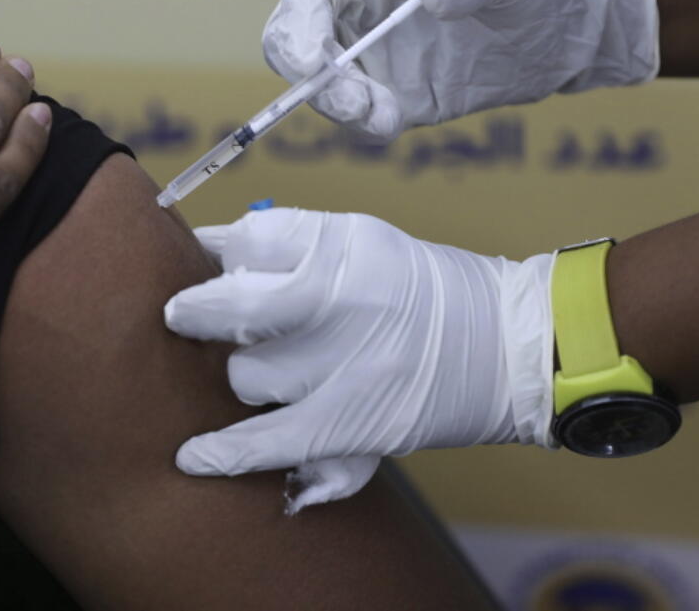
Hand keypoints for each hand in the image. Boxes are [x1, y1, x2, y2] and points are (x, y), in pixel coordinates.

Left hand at [164, 208, 555, 512]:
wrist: (508, 347)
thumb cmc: (423, 289)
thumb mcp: (362, 240)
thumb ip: (289, 242)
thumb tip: (209, 250)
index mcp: (341, 247)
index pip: (244, 241)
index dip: (219, 257)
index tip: (214, 269)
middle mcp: (337, 301)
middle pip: (231, 310)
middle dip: (207, 315)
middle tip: (194, 318)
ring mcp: (341, 367)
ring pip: (245, 376)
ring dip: (247, 375)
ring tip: (276, 369)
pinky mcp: (349, 425)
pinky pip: (269, 443)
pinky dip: (225, 454)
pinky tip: (191, 458)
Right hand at [262, 0, 658, 139]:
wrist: (572, 24)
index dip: (299, 25)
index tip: (316, 61)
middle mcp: (358, 11)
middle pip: (295, 44)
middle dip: (309, 77)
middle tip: (350, 101)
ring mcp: (373, 57)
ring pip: (322, 89)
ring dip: (338, 108)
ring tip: (383, 116)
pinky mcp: (394, 97)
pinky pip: (360, 118)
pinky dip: (366, 126)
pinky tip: (393, 124)